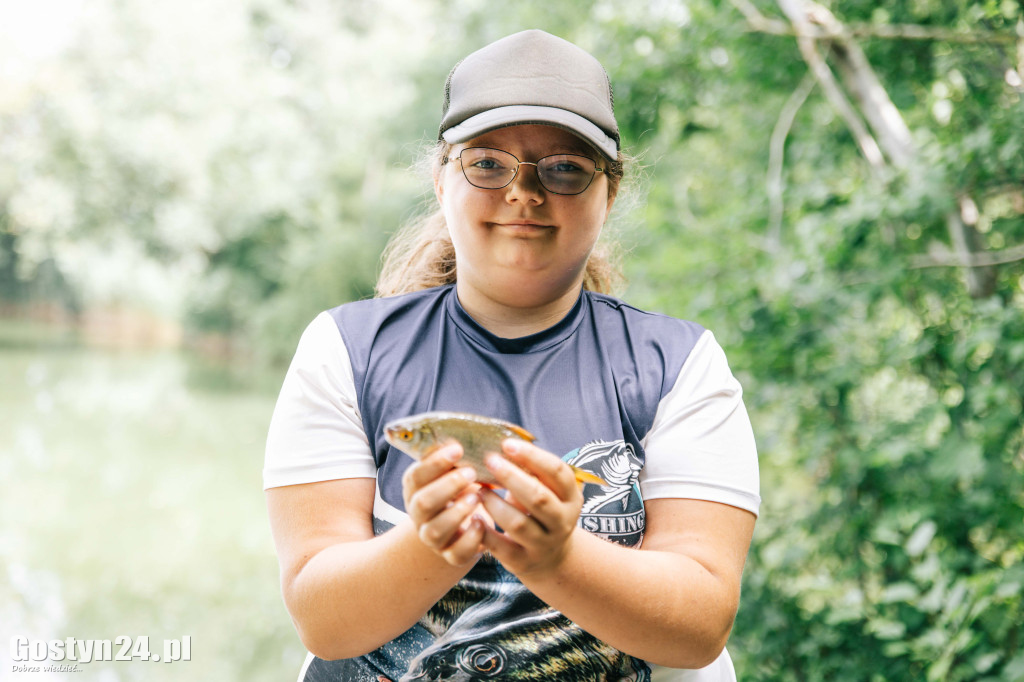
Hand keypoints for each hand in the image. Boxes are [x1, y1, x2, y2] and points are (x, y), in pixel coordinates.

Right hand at [401, 443, 487, 565]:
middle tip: (471, 473)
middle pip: (423, 502)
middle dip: (448, 486)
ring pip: (435, 530)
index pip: (416, 475)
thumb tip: (472, 437)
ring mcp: (433, 538)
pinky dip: (471, 538)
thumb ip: (457, 459)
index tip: (458, 449)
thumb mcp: (454, 471)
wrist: (461, 526)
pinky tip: (482, 523)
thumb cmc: (460, 489)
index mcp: (415, 489)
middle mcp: (419, 515)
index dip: (435, 462)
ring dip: (458, 511)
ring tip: (477, 496)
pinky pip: (456, 553)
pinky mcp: (451, 555)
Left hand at [478, 439, 583, 577]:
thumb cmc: (541, 511)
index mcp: (571, 497)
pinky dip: (486, 532)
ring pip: (517, 524)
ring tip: (479, 491)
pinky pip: (501, 547)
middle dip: (511, 476)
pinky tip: (474, 518)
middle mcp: (562, 521)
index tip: (507, 443)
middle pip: (538, 497)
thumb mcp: (547, 490)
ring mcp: (544, 544)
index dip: (532, 456)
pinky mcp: (524, 562)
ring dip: (495, 504)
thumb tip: (500, 441)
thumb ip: (531, 470)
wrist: (551, 558)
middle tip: (489, 460)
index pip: (556, 471)